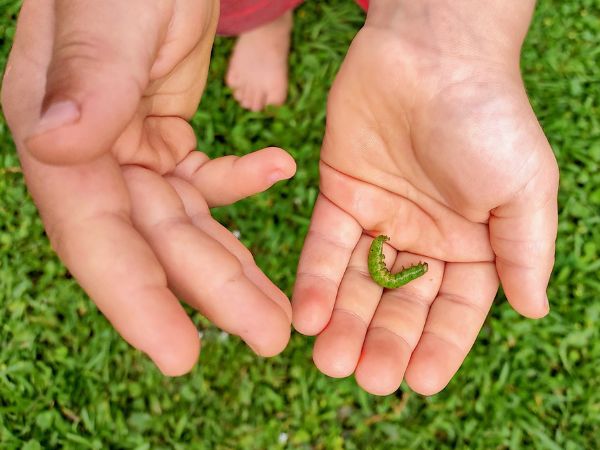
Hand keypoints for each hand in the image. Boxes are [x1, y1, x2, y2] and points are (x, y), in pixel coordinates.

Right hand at [1, 0, 295, 374]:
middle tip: (269, 336)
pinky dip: (242, 182)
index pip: (93, 234)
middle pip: (153, 242)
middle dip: (211, 292)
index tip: (181, 355)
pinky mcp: (164, 136)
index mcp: (55, 133)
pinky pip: (204, 178)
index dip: (134, 299)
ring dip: (234, 262)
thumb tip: (55, 144)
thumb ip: (87, 74)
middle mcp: (89, 154)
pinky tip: (278, 169)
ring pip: (184, 224)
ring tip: (282, 308)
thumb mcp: (112, 10)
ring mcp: (128, 148)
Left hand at [292, 0, 557, 394]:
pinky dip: (315, 280)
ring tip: (328, 360)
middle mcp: (424, 238)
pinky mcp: (340, 196)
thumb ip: (525, 251)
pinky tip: (306, 315)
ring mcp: (380, 218)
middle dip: (384, 342)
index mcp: (473, 243)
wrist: (431, 52)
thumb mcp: (525, 187)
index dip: (439, 347)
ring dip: (344, 322)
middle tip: (365, 378)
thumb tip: (533, 310)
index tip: (420, 382)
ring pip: (359, 283)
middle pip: (401, 304)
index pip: (456, 310)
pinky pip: (325, 246)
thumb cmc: (488, 116)